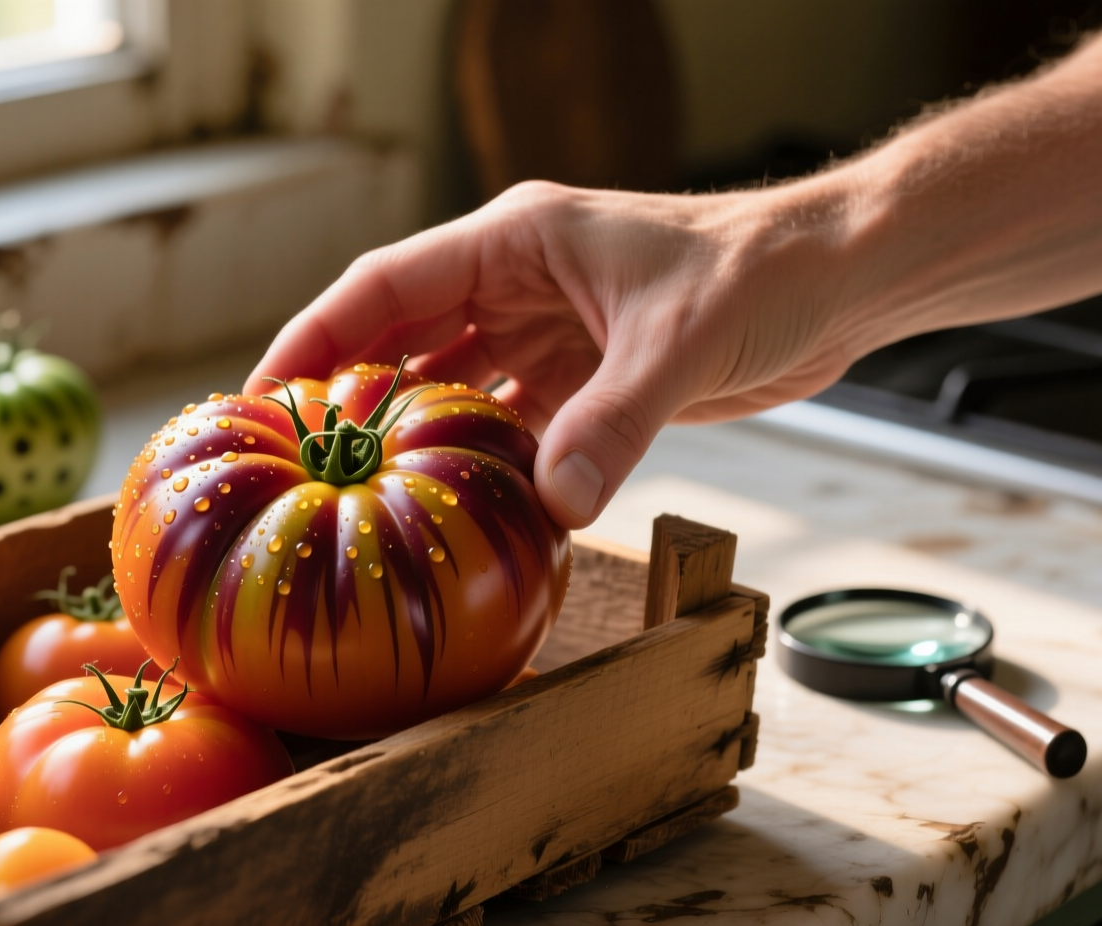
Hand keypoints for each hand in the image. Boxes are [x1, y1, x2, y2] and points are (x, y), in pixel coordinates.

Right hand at [248, 180, 858, 527]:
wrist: (839, 282)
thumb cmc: (763, 271)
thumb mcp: (679, 342)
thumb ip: (612, 422)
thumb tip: (554, 503)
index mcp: (516, 241)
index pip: (384, 285)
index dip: (315, 337)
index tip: (263, 395)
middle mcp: (518, 284)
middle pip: (401, 340)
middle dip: (348, 396)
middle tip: (295, 466)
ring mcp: (547, 333)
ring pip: (451, 388)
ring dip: (413, 438)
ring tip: (358, 498)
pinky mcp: (584, 379)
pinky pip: (510, 425)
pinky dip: (482, 462)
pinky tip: (456, 507)